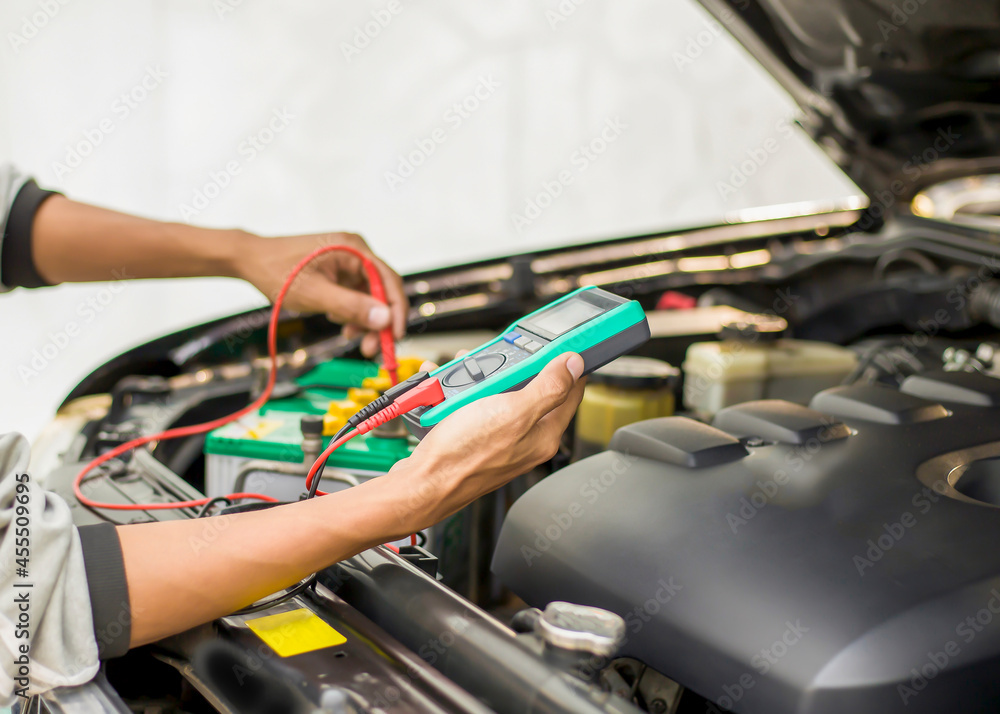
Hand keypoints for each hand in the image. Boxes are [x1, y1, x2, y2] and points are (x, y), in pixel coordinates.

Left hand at [234, 232, 407, 356]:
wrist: (250, 259)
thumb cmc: (277, 270)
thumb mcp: (315, 293)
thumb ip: (350, 306)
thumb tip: (385, 318)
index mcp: (354, 249)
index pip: (389, 281)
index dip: (396, 311)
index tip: (394, 337)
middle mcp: (356, 253)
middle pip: (381, 291)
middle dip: (378, 321)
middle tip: (370, 348)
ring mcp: (347, 263)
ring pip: (368, 297)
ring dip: (363, 320)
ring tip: (349, 337)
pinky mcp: (339, 272)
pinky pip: (355, 296)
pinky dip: (351, 313)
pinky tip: (337, 320)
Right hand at [390, 352, 585, 529]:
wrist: (423, 482)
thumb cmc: (464, 455)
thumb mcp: (513, 411)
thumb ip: (548, 388)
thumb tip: (574, 365)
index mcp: (544, 434)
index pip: (570, 392)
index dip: (568, 365)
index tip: (560, 344)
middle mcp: (525, 438)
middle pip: (530, 389)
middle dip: (512, 367)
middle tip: (497, 357)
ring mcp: (499, 438)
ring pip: (498, 395)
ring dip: (480, 378)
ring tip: (465, 374)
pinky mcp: (476, 438)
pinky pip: (474, 406)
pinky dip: (462, 394)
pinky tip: (449, 391)